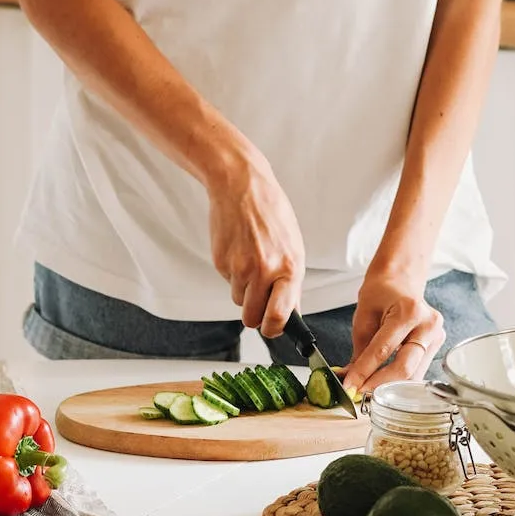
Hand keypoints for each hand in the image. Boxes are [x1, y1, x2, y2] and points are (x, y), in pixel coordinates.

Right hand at [206, 145, 304, 338]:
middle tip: (259, 300)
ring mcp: (239, 268)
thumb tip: (291, 311)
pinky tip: (239, 251)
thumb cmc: (271, 212)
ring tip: (251, 263)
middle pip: (252, 318)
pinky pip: (227, 282)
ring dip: (244, 290)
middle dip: (255, 314)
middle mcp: (264, 271)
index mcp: (289, 268)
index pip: (279, 317)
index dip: (274, 329)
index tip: (273, 329)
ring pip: (239, 300)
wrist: (241, 186)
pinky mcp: (220, 263)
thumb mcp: (293, 246)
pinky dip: (233, 274)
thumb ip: (292, 281)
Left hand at [344, 263, 445, 395]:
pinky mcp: (438, 345)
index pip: (383, 350)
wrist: (401, 280)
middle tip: (359, 394)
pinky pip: (418, 370)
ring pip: (413, 375)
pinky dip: (399, 380)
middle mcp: (427, 324)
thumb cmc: (381, 293)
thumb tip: (349, 380)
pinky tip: (384, 383)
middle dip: (379, 385)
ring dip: (390, 387)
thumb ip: (359, 352)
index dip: (364, 372)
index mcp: (408, 311)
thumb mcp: (364, 317)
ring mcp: (437, 336)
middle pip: (405, 368)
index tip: (350, 387)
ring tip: (368, 391)